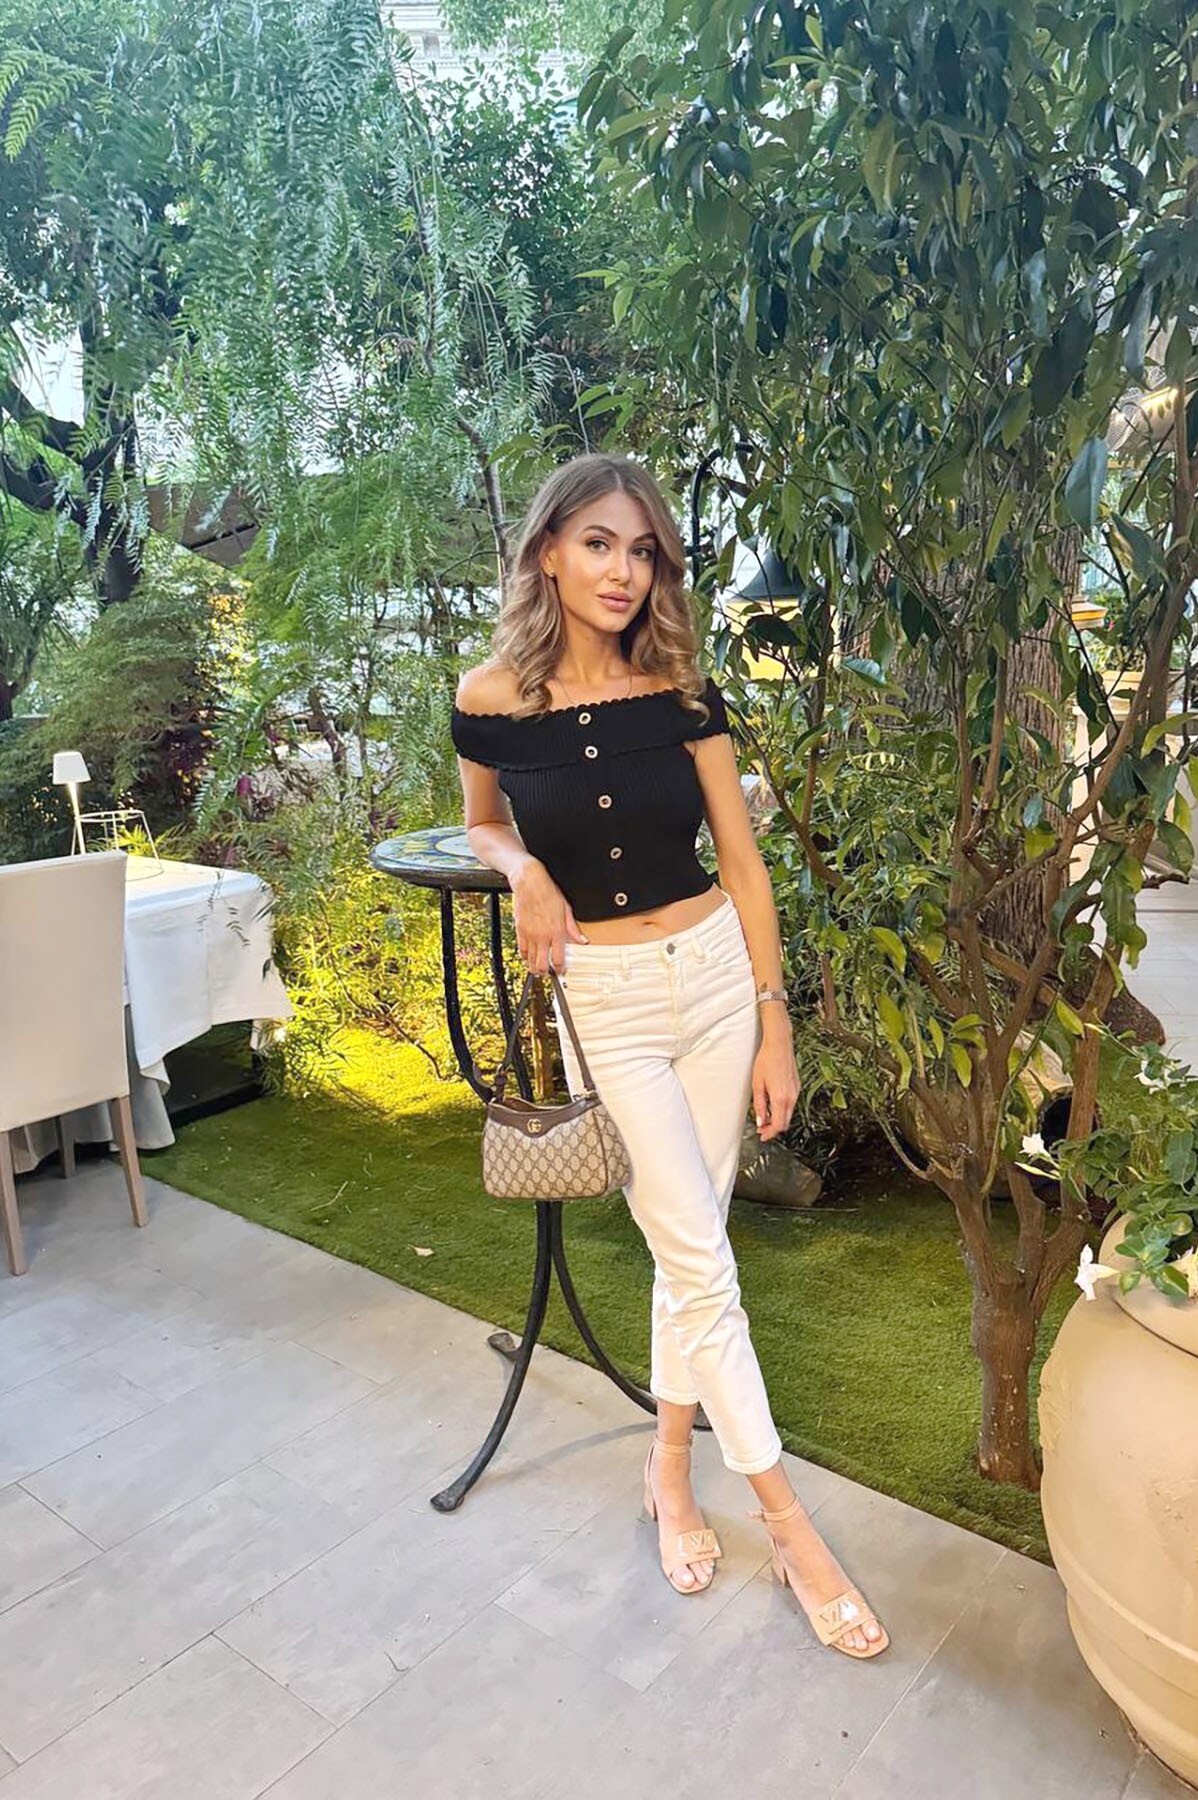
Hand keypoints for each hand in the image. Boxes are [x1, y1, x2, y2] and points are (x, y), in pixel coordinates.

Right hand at [511, 861, 588, 974]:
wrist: (529, 882)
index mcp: (556, 931)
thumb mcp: (566, 909)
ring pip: (530, 960)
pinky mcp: (520, 930)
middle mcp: (542, 935)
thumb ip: (573, 928)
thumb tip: (582, 940)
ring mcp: (529, 934)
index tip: (561, 970)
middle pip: (542, 964)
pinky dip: (525, 956)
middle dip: (545, 972)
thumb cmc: (548, 892)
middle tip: (549, 972)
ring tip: (538, 968)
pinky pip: (521, 950)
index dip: (560, 968)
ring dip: (534, 967)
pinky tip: (528, 957)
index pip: (558, 958)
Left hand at [752, 1022, 800, 1143]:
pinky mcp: (797, 1087)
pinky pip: (791, 1104)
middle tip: (762, 1129)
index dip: (770, 1133)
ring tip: (765, 1117)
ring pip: (789, 1114)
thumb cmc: (766, 1060)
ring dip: (778, 1119)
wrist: (779, 1044)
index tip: (762, 1136)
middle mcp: (791, 1097)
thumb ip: (760, 1105)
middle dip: (774, 1129)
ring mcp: (796, 1091)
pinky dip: (782, 1110)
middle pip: (786, 1122)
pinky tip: (773, 1106)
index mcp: (781, 1098)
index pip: (778, 1125)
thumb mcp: (757, 1084)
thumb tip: (760, 1121)